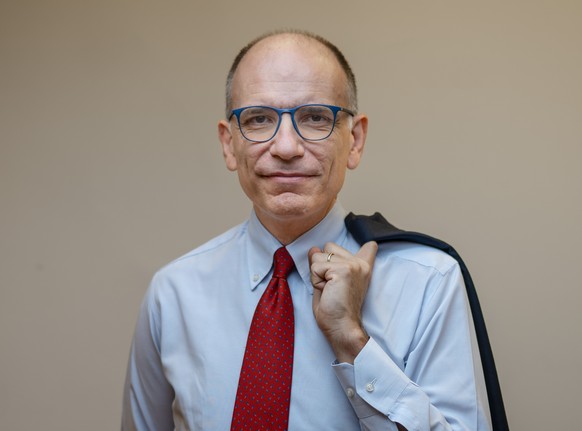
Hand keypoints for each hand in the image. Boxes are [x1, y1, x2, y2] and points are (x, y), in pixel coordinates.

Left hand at [308, 241, 377, 362]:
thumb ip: (323, 264)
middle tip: (331, 286)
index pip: (369, 247)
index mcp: (362, 267)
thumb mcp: (329, 282)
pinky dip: (315, 281)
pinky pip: (316, 267)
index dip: (362, 248)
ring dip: (317, 274)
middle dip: (322, 265)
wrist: (341, 328)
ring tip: (329, 290)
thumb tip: (314, 249)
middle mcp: (360, 264)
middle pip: (328, 247)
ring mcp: (353, 265)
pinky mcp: (344, 270)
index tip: (369, 250)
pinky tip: (327, 291)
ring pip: (318, 256)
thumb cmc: (335, 310)